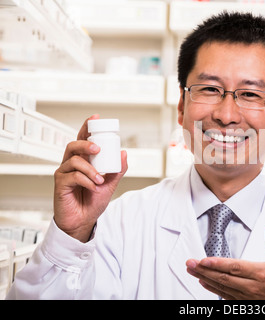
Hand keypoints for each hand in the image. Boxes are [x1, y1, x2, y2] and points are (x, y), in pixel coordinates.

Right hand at [53, 115, 127, 241]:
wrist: (83, 221)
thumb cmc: (92, 202)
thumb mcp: (110, 185)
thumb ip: (117, 170)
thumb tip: (124, 153)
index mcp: (83, 161)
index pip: (83, 140)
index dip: (87, 127)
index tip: (96, 117)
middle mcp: (71, 165)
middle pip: (73, 145)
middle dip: (86, 143)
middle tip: (98, 149)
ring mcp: (64, 174)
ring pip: (74, 160)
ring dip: (90, 169)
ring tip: (100, 180)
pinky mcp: (60, 184)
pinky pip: (72, 176)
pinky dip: (86, 181)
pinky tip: (94, 187)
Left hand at [186, 229, 264, 299]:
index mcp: (262, 273)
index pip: (235, 268)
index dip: (218, 264)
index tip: (203, 260)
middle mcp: (253, 287)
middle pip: (224, 278)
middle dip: (204, 270)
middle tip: (190, 263)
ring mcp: (248, 297)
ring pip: (222, 287)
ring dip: (205, 278)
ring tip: (191, 270)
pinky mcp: (246, 303)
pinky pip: (225, 296)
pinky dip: (212, 289)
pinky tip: (203, 282)